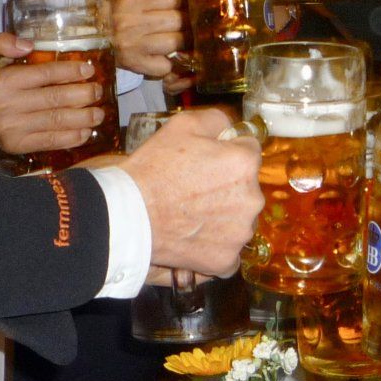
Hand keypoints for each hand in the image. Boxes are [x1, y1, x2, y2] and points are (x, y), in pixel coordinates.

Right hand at [0, 32, 103, 156]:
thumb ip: (1, 42)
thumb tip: (29, 45)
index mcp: (3, 81)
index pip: (45, 74)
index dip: (70, 72)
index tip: (88, 70)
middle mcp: (9, 106)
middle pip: (55, 99)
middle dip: (83, 95)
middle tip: (98, 91)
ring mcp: (14, 128)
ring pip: (56, 121)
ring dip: (83, 118)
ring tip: (99, 113)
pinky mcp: (18, 145)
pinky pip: (50, 141)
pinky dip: (71, 138)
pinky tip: (86, 132)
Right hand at [111, 0, 187, 78]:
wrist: (91, 34)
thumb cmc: (119, 9)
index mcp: (130, 0)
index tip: (191, 2)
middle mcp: (129, 23)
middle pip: (177, 20)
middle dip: (189, 20)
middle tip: (190, 21)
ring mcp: (132, 46)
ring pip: (176, 42)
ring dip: (183, 41)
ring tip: (182, 37)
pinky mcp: (135, 65)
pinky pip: (165, 66)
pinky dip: (170, 62)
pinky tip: (165, 55)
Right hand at [122, 107, 262, 276]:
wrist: (129, 214)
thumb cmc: (154, 169)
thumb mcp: (183, 124)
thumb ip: (217, 120)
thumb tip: (230, 128)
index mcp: (244, 163)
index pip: (249, 151)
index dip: (227, 154)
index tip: (207, 162)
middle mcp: (251, 198)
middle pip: (247, 188)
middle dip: (228, 187)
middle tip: (196, 189)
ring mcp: (240, 233)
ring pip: (240, 220)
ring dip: (224, 217)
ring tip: (192, 215)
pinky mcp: (226, 260)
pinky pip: (230, 251)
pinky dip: (217, 247)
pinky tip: (196, 238)